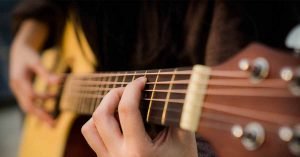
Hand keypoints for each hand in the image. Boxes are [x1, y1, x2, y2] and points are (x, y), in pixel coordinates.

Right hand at [9, 43, 58, 125]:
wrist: (18, 51)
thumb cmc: (28, 54)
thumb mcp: (36, 61)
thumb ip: (46, 72)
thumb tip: (59, 81)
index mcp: (19, 80)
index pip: (30, 95)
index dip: (42, 98)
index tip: (54, 97)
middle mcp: (16, 88)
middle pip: (28, 106)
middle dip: (41, 115)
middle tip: (54, 124)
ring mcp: (18, 91)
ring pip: (28, 107)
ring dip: (40, 114)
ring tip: (52, 121)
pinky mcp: (21, 91)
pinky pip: (29, 103)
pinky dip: (39, 106)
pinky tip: (51, 104)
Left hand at [82, 77, 197, 156]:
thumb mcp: (183, 141)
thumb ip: (177, 115)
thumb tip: (169, 91)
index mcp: (139, 151)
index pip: (127, 110)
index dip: (133, 89)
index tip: (142, 81)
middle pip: (100, 116)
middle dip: (113, 94)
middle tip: (128, 89)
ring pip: (89, 128)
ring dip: (101, 110)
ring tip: (118, 104)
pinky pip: (93, 138)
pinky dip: (101, 123)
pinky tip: (118, 120)